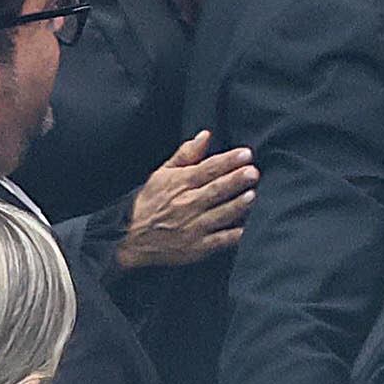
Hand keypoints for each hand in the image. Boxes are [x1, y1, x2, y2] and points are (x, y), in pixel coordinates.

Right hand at [118, 131, 257, 268]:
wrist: (131, 238)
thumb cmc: (150, 202)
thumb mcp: (162, 173)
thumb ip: (186, 154)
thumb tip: (205, 135)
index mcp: (180, 183)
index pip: (208, 169)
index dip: (228, 161)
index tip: (246, 153)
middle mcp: (187, 204)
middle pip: (215, 190)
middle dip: (235, 181)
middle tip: (253, 172)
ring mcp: (193, 227)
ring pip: (219, 214)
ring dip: (237, 205)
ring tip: (252, 195)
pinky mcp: (197, 247)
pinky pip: (219, 241)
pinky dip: (234, 235)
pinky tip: (248, 228)